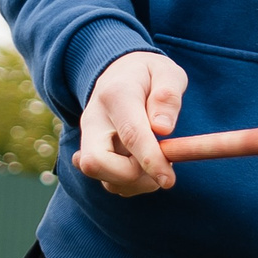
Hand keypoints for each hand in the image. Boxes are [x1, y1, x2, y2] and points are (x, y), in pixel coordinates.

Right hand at [73, 50, 188, 195]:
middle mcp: (94, 120)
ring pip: (101, 177)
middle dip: (131, 176)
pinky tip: (144, 168)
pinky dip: (129, 185)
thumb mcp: (167, 72)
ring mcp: (88, 138)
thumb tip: (162, 129)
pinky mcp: (90, 153)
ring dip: (135, 183)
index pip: (130, 135)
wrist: (120, 73)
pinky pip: (106, 181)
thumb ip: (167, 95)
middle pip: (95, 162)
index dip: (150, 160)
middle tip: (163, 168)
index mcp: (116, 95)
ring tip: (159, 165)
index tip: (169, 180)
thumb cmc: (149, 75)